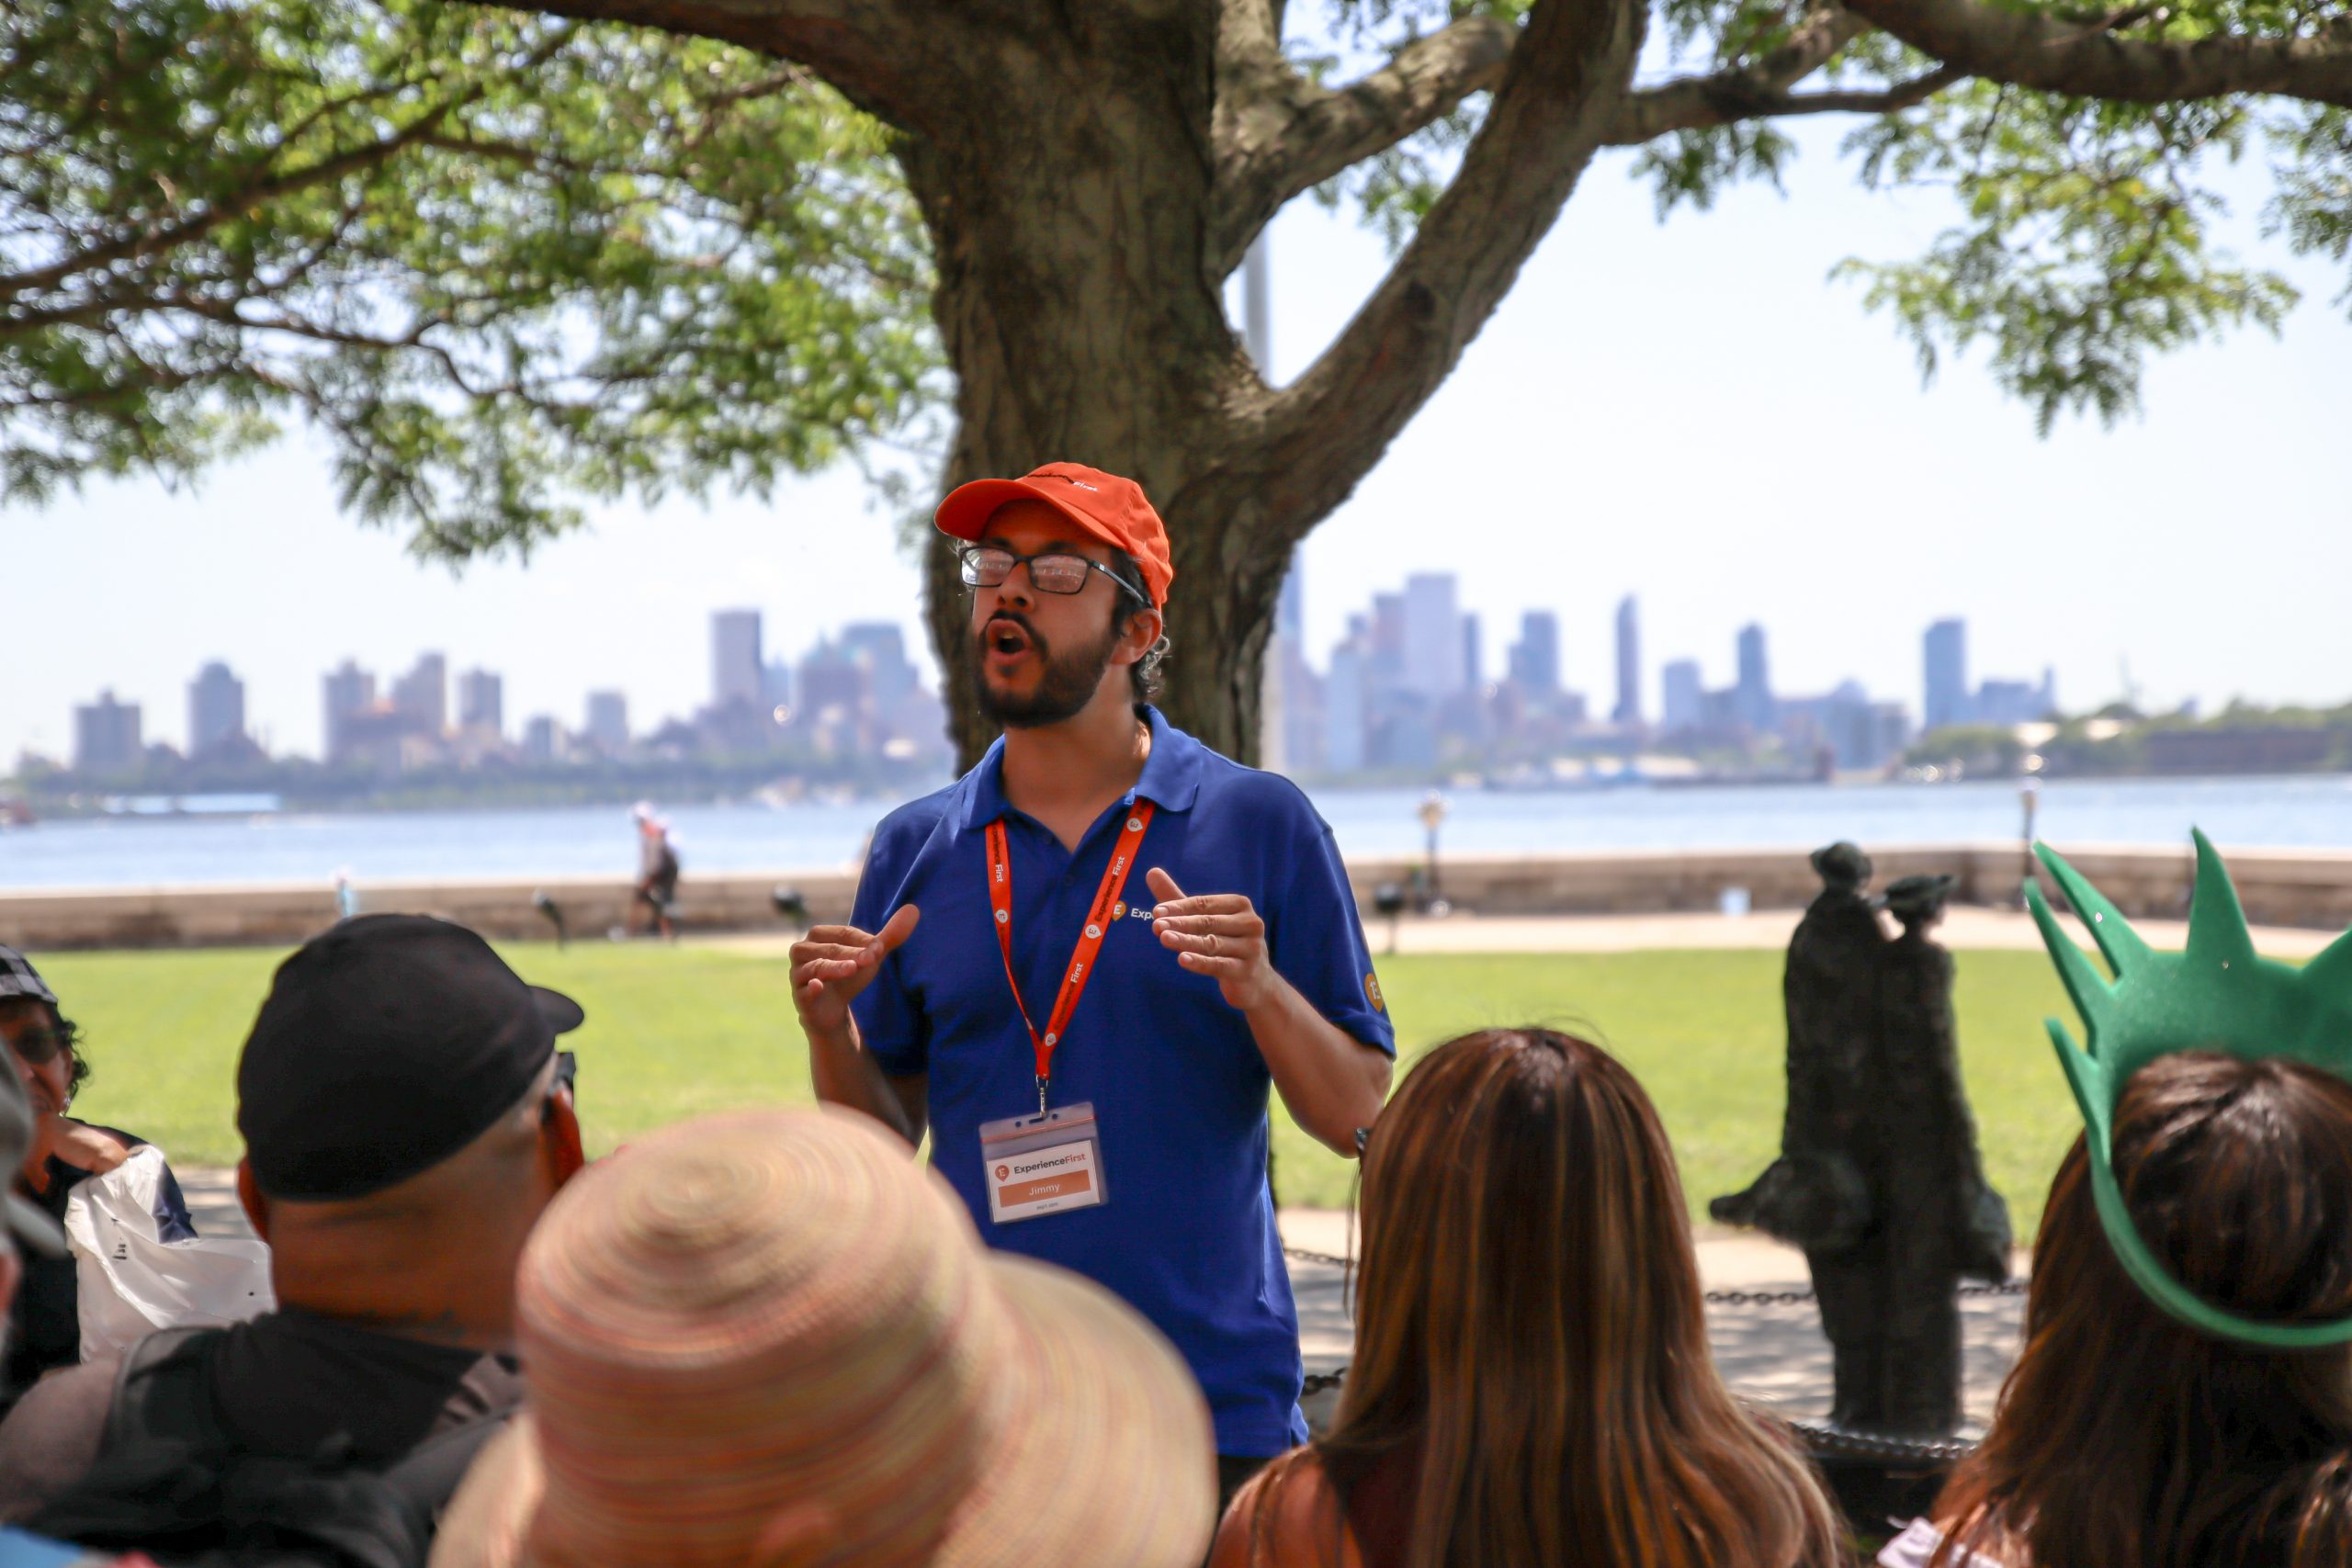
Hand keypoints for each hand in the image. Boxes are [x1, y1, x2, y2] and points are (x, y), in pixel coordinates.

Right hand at [789, 906, 919, 1040]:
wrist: (830, 1009)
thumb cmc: (848, 974)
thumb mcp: (870, 956)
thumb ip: (889, 936)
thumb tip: (914, 909)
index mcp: (819, 936)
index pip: (843, 933)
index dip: (862, 940)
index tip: (880, 948)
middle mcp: (803, 952)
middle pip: (828, 948)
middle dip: (851, 952)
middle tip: (873, 958)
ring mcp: (799, 975)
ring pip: (815, 967)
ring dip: (834, 967)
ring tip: (853, 968)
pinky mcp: (800, 998)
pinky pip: (802, 991)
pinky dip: (809, 988)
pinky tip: (818, 986)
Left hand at [1147, 868, 1277, 1012]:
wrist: (1254, 981)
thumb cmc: (1225, 943)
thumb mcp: (1203, 920)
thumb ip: (1178, 899)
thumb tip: (1151, 871)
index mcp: (1239, 905)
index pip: (1204, 903)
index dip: (1179, 907)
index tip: (1156, 912)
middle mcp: (1250, 923)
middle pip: (1208, 922)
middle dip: (1180, 923)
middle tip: (1156, 926)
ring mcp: (1251, 948)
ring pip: (1212, 943)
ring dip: (1186, 941)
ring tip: (1164, 939)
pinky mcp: (1246, 971)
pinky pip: (1219, 965)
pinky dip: (1200, 962)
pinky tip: (1182, 959)